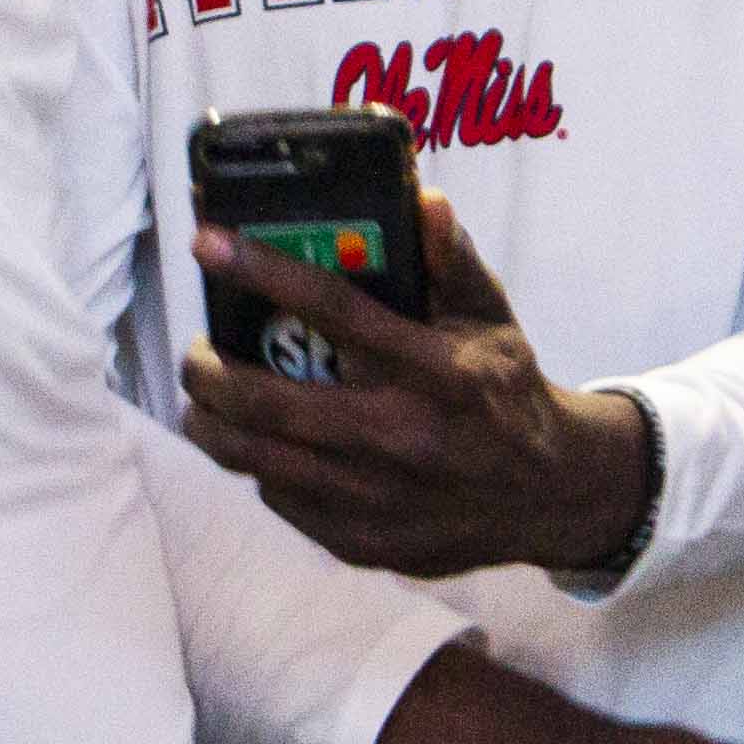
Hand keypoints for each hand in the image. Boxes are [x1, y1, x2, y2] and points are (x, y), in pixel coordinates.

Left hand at [183, 192, 654, 579]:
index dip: (262, 271)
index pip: (334, 309)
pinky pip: (281, 501)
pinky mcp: (362, 541)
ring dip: (212, 423)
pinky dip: (259, 466)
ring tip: (207, 397)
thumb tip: (425, 202)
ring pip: (256, 460)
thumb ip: (453, 261)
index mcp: (438, 370)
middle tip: (196, 348)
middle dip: (208, 369)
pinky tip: (262, 444)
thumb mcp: (492, 318)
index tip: (208, 244)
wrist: (547, 497)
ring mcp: (378, 498)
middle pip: (266, 402)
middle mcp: (402, 436)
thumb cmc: (505, 392)